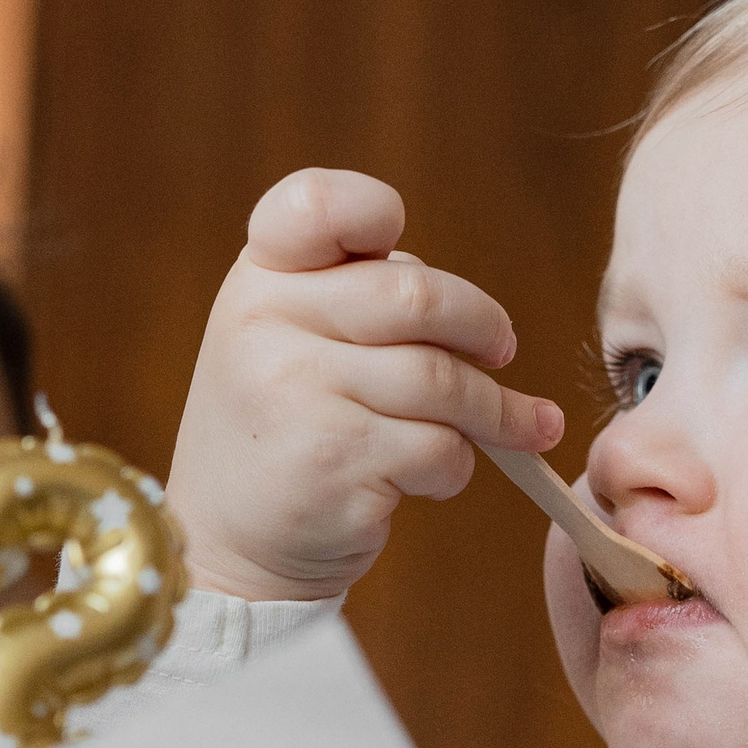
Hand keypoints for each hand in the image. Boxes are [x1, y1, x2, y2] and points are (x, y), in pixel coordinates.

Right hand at [168, 168, 562, 601]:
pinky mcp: (333, 460)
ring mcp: (296, 391)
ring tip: (516, 429)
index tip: (398, 247)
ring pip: (442, 380)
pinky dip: (457, 467)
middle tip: (502, 350)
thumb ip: (357, 301)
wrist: (231, 543)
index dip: (374, 212)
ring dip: (495, 412)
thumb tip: (479, 319)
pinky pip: (440, 448)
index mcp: (260, 279)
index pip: (317, 203)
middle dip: (483, 326)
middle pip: (418, 296)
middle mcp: (266, 324)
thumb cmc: (285, 431)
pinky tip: (435, 478)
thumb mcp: (287, 340)